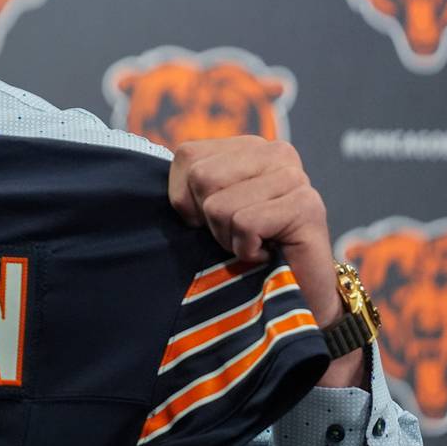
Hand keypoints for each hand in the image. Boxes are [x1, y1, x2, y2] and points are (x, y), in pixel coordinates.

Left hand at [168, 136, 364, 387]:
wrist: (296, 299)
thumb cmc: (245, 251)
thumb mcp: (207, 209)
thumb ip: (188, 183)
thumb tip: (138, 167)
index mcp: (247, 146)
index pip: (187, 156)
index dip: (187, 200)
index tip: (214, 221)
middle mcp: (276, 152)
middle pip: (202, 178)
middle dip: (209, 220)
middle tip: (236, 236)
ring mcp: (295, 177)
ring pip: (220, 204)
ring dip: (228, 238)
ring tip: (252, 245)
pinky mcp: (307, 206)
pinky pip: (245, 223)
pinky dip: (246, 250)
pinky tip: (266, 254)